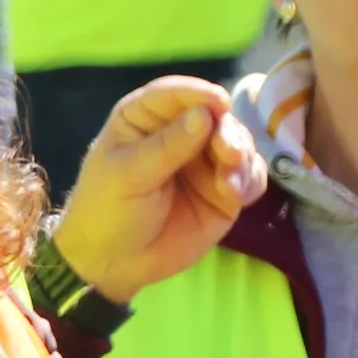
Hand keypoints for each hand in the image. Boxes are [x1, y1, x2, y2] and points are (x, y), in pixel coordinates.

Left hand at [49, 77, 266, 300]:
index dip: (198, 94)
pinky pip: (250, 176)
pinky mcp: (224, 190)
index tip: (219, 102)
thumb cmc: (107, 210)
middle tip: (229, 154)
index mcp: (145, 118)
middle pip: (216, 117)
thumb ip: (167, 146)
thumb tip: (205, 114)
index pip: (174, 94)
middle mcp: (180, 132)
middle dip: (228, 132)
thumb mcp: (128, 176)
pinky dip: (249, 181)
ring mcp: (205, 161)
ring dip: (242, 159)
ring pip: (239, 144)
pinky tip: (236, 196)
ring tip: (229, 186)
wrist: (114, 263)